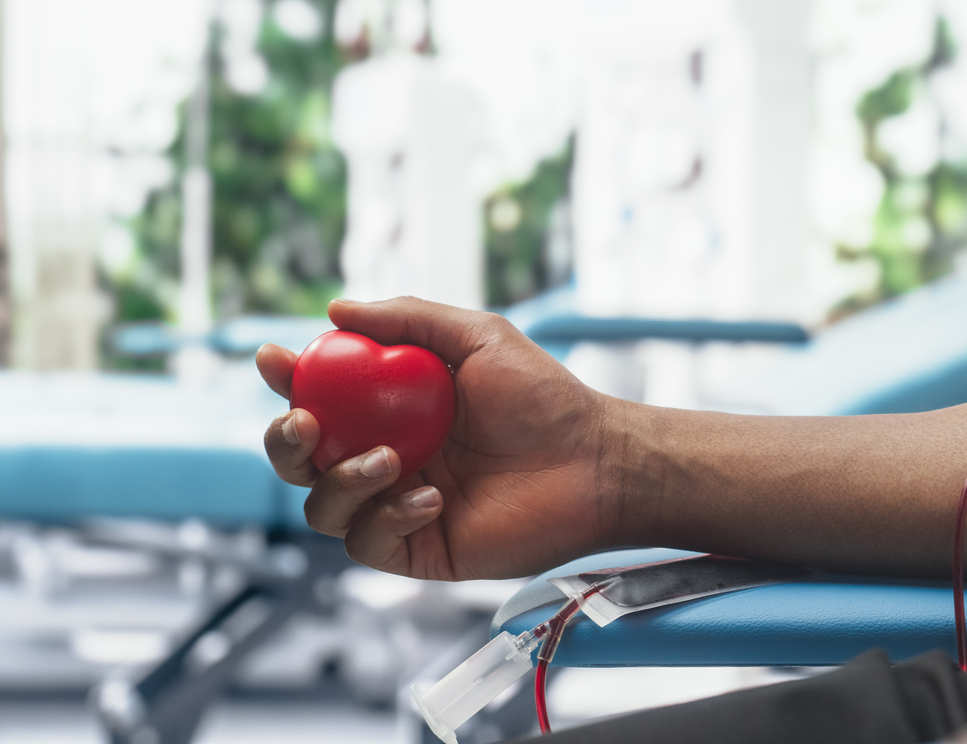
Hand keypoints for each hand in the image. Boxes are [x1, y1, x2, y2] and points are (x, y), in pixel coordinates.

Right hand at [258, 297, 619, 580]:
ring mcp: (398, 505)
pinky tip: (431, 498)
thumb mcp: (480, 337)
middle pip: (302, 460)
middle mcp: (387, 457)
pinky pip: (366, 543)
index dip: (289, 381)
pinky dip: (386, 518)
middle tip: (304, 422)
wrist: (593, 462)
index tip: (276, 360)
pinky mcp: (418, 549)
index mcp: (393, 408)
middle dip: (283, 441)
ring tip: (388, 460)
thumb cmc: (545, 398)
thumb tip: (335, 309)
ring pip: (321, 507)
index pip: (321, 396)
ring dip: (337, 482)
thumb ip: (410, 318)